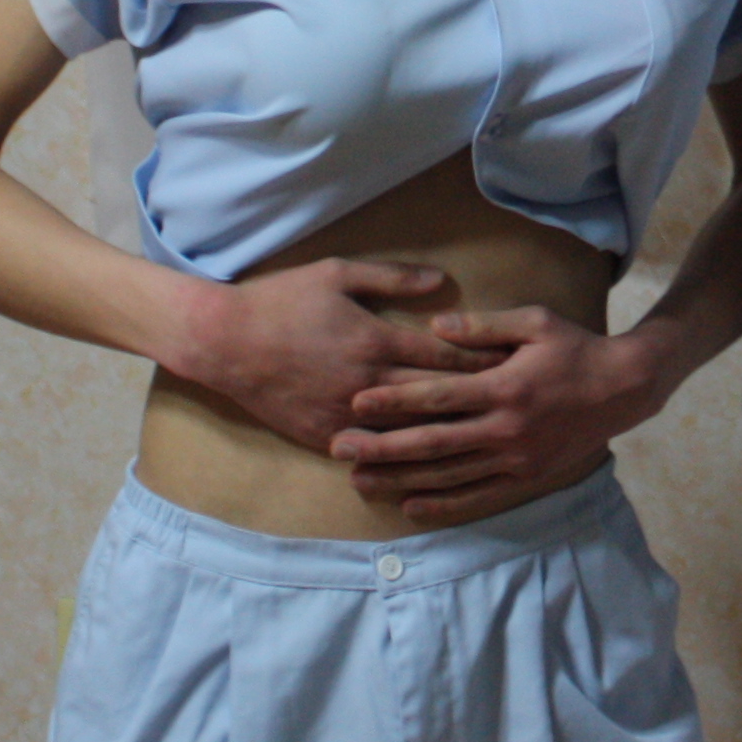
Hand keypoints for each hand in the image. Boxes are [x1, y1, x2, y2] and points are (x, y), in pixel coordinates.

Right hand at [169, 257, 486, 451]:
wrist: (224, 342)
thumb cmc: (282, 300)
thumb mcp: (337, 274)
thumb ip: (392, 278)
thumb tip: (441, 281)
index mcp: (376, 341)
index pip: (445, 356)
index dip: (484, 361)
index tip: (516, 364)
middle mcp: (367, 384)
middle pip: (438, 399)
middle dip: (479, 402)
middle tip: (517, 406)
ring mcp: (346, 415)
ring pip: (409, 434)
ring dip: (447, 436)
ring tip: (484, 439)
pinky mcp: (323, 436)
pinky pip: (373, 453)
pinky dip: (402, 459)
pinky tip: (429, 467)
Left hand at [329, 307, 663, 528]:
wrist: (625, 387)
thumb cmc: (576, 348)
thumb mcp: (535, 322)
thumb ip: (483, 326)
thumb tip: (434, 324)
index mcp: (504, 386)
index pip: (438, 396)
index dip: (395, 400)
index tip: (357, 402)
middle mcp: (507, 427)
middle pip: (433, 441)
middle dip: (382, 445)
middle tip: (340, 447)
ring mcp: (516, 456)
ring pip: (449, 473)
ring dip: (402, 478)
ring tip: (360, 480)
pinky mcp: (526, 475)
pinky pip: (478, 494)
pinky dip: (443, 502)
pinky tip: (411, 503)